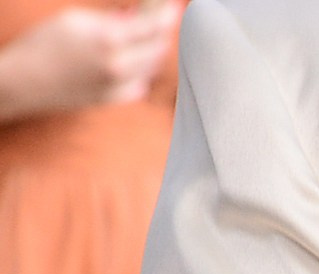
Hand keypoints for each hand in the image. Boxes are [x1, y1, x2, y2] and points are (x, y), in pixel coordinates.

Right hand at [0, 4, 179, 124]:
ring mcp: (119, 86)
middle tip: (157, 21)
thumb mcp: (76, 20)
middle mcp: (120, 66)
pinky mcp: (116, 99)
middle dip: (160, 33)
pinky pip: (140, 83)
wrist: (26, 81)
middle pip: (158, 48)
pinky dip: (140, 70)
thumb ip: (111, 20)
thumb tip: (136, 17)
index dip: (166, 16)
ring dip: (151, 50)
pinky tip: (128, 60)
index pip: (152, 27)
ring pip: (151, 67)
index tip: (173, 8)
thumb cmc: (44, 45)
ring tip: (140, 38)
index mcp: (109, 41)